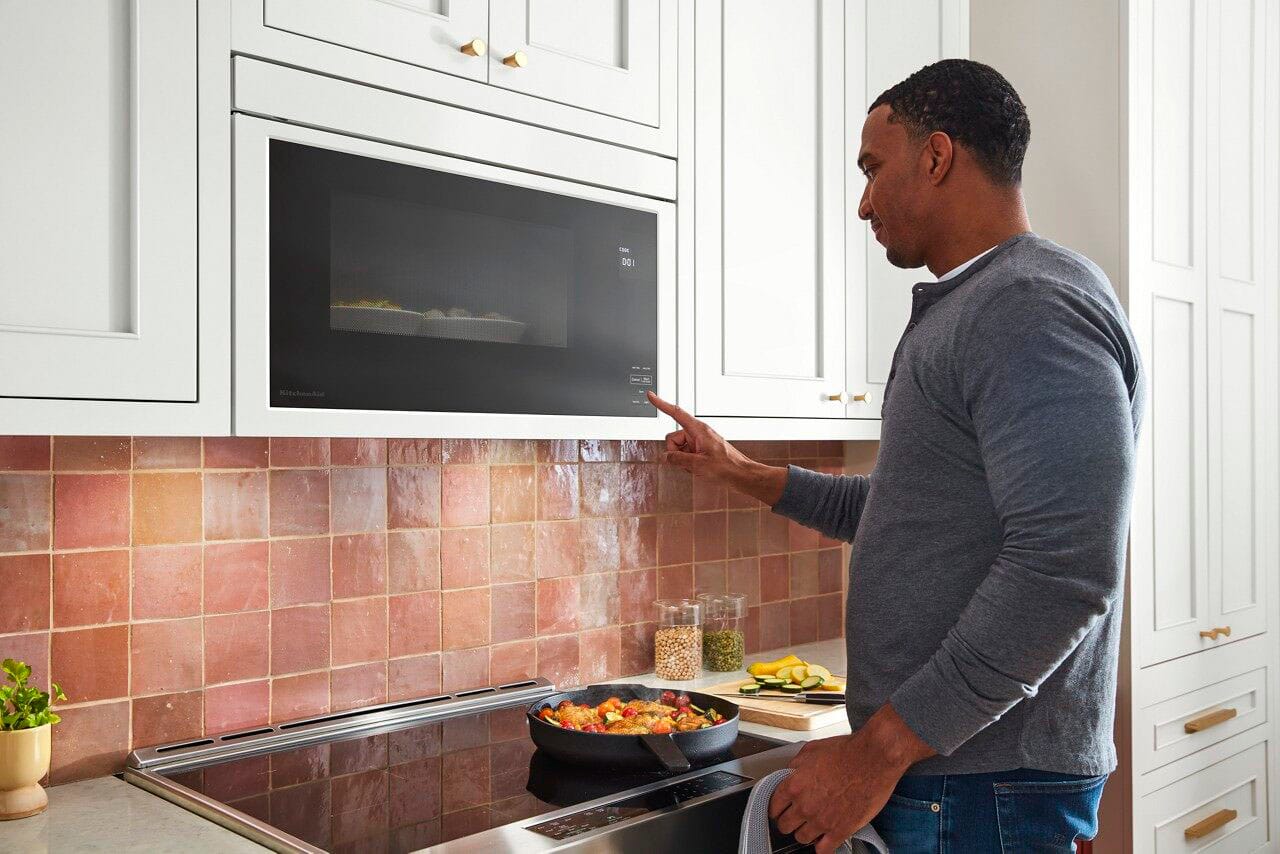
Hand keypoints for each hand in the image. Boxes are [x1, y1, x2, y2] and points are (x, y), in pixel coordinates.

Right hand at [646, 391, 787, 505]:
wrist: (741, 474)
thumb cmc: (727, 467)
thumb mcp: (698, 465)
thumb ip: (677, 459)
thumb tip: (665, 457)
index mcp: (698, 430)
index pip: (675, 413)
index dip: (661, 404)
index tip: (651, 396)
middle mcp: (698, 433)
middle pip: (673, 438)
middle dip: (675, 452)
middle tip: (688, 462)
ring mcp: (699, 442)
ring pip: (678, 448)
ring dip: (683, 460)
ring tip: (697, 467)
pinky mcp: (701, 449)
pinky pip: (686, 454)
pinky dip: (688, 462)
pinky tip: (698, 469)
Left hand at [769, 704, 934, 853]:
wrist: (874, 758)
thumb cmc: (847, 751)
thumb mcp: (812, 750)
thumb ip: (796, 765)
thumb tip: (789, 773)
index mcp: (794, 785)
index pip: (773, 806)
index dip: (777, 807)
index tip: (781, 809)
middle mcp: (805, 806)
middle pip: (784, 826)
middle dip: (788, 821)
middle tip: (795, 817)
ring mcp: (822, 821)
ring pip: (801, 838)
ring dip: (805, 833)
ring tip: (811, 826)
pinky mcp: (841, 830)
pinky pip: (823, 850)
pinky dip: (821, 848)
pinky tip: (823, 841)